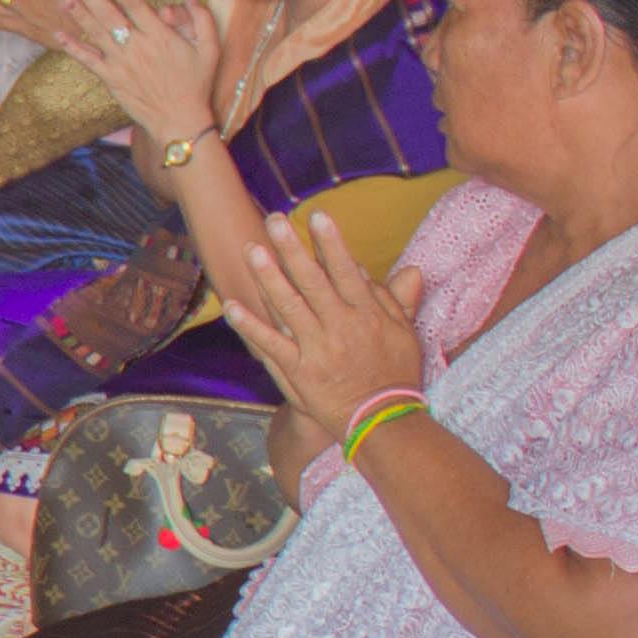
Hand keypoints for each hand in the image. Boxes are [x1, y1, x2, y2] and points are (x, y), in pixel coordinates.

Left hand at [48, 0, 225, 138]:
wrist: (180, 120)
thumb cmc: (196, 83)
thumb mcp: (210, 48)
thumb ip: (201, 18)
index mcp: (159, 34)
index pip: (132, 3)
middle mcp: (137, 46)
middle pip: (107, 13)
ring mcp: (121, 63)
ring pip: (95, 33)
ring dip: (78, 14)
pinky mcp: (111, 80)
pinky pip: (88, 61)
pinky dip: (73, 48)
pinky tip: (59, 35)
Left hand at [214, 202, 429, 440]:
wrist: (382, 421)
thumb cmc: (395, 375)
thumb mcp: (406, 334)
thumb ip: (399, 300)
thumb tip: (407, 269)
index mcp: (367, 315)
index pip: (346, 271)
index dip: (331, 243)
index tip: (317, 216)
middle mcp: (341, 327)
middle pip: (313, 281)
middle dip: (293, 249)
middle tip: (274, 221)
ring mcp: (317, 349)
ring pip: (289, 307)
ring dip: (269, 278)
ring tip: (253, 251)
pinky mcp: (298, 372)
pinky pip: (271, 345)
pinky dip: (250, 326)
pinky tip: (231, 307)